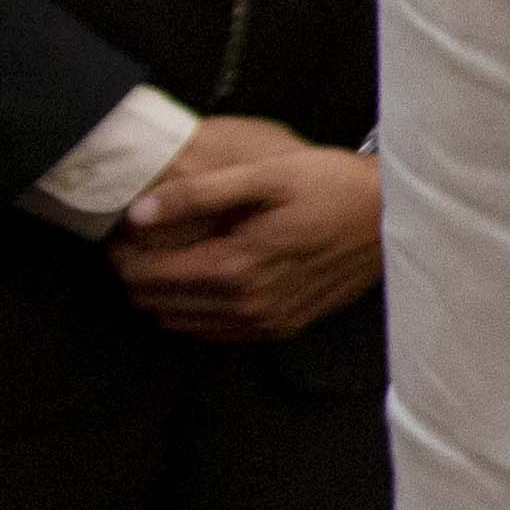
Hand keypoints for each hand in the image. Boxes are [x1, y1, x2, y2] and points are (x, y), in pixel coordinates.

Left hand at [115, 118, 380, 341]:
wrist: (392, 215)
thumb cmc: (330, 186)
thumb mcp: (264, 176)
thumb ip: (197, 195)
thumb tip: (137, 214)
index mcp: (235, 268)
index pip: (146, 277)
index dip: (120, 256)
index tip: (117, 232)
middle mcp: (247, 306)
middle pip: (157, 305)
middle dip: (135, 275)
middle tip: (135, 244)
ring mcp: (266, 322)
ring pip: (181, 323)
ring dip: (163, 295)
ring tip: (165, 258)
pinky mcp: (283, 326)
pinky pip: (216, 333)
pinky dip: (195, 312)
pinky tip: (202, 280)